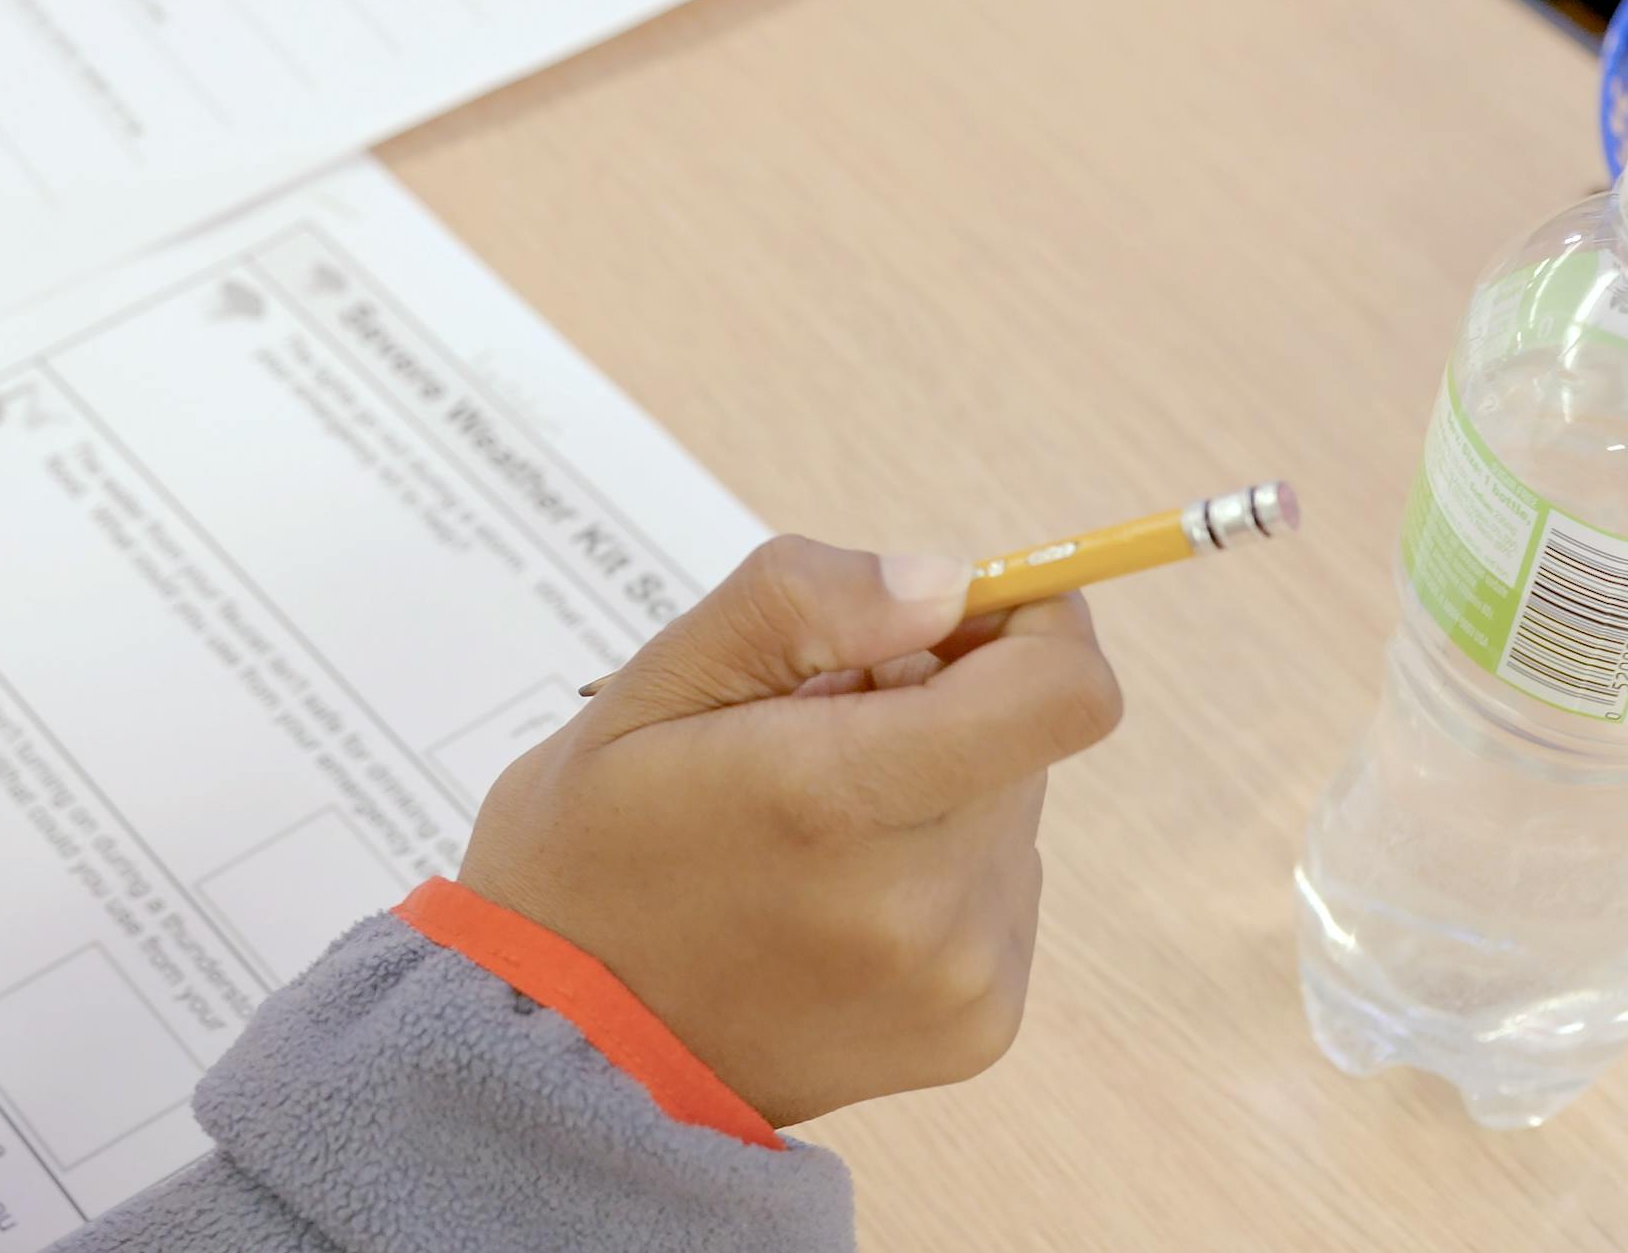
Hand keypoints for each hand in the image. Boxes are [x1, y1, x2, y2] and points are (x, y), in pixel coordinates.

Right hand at [455, 536, 1122, 1126]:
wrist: (565, 1042)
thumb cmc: (596, 844)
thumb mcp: (655, 681)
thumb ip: (801, 603)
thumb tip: (946, 584)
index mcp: (838, 798)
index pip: (1062, 693)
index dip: (1034, 623)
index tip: (952, 621)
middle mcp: (921, 902)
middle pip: (1024, 737)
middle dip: (936, 705)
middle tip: (806, 738)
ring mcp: (959, 978)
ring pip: (1009, 811)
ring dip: (934, 790)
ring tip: (802, 833)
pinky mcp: (978, 1027)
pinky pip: (999, 890)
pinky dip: (933, 869)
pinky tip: (828, 899)